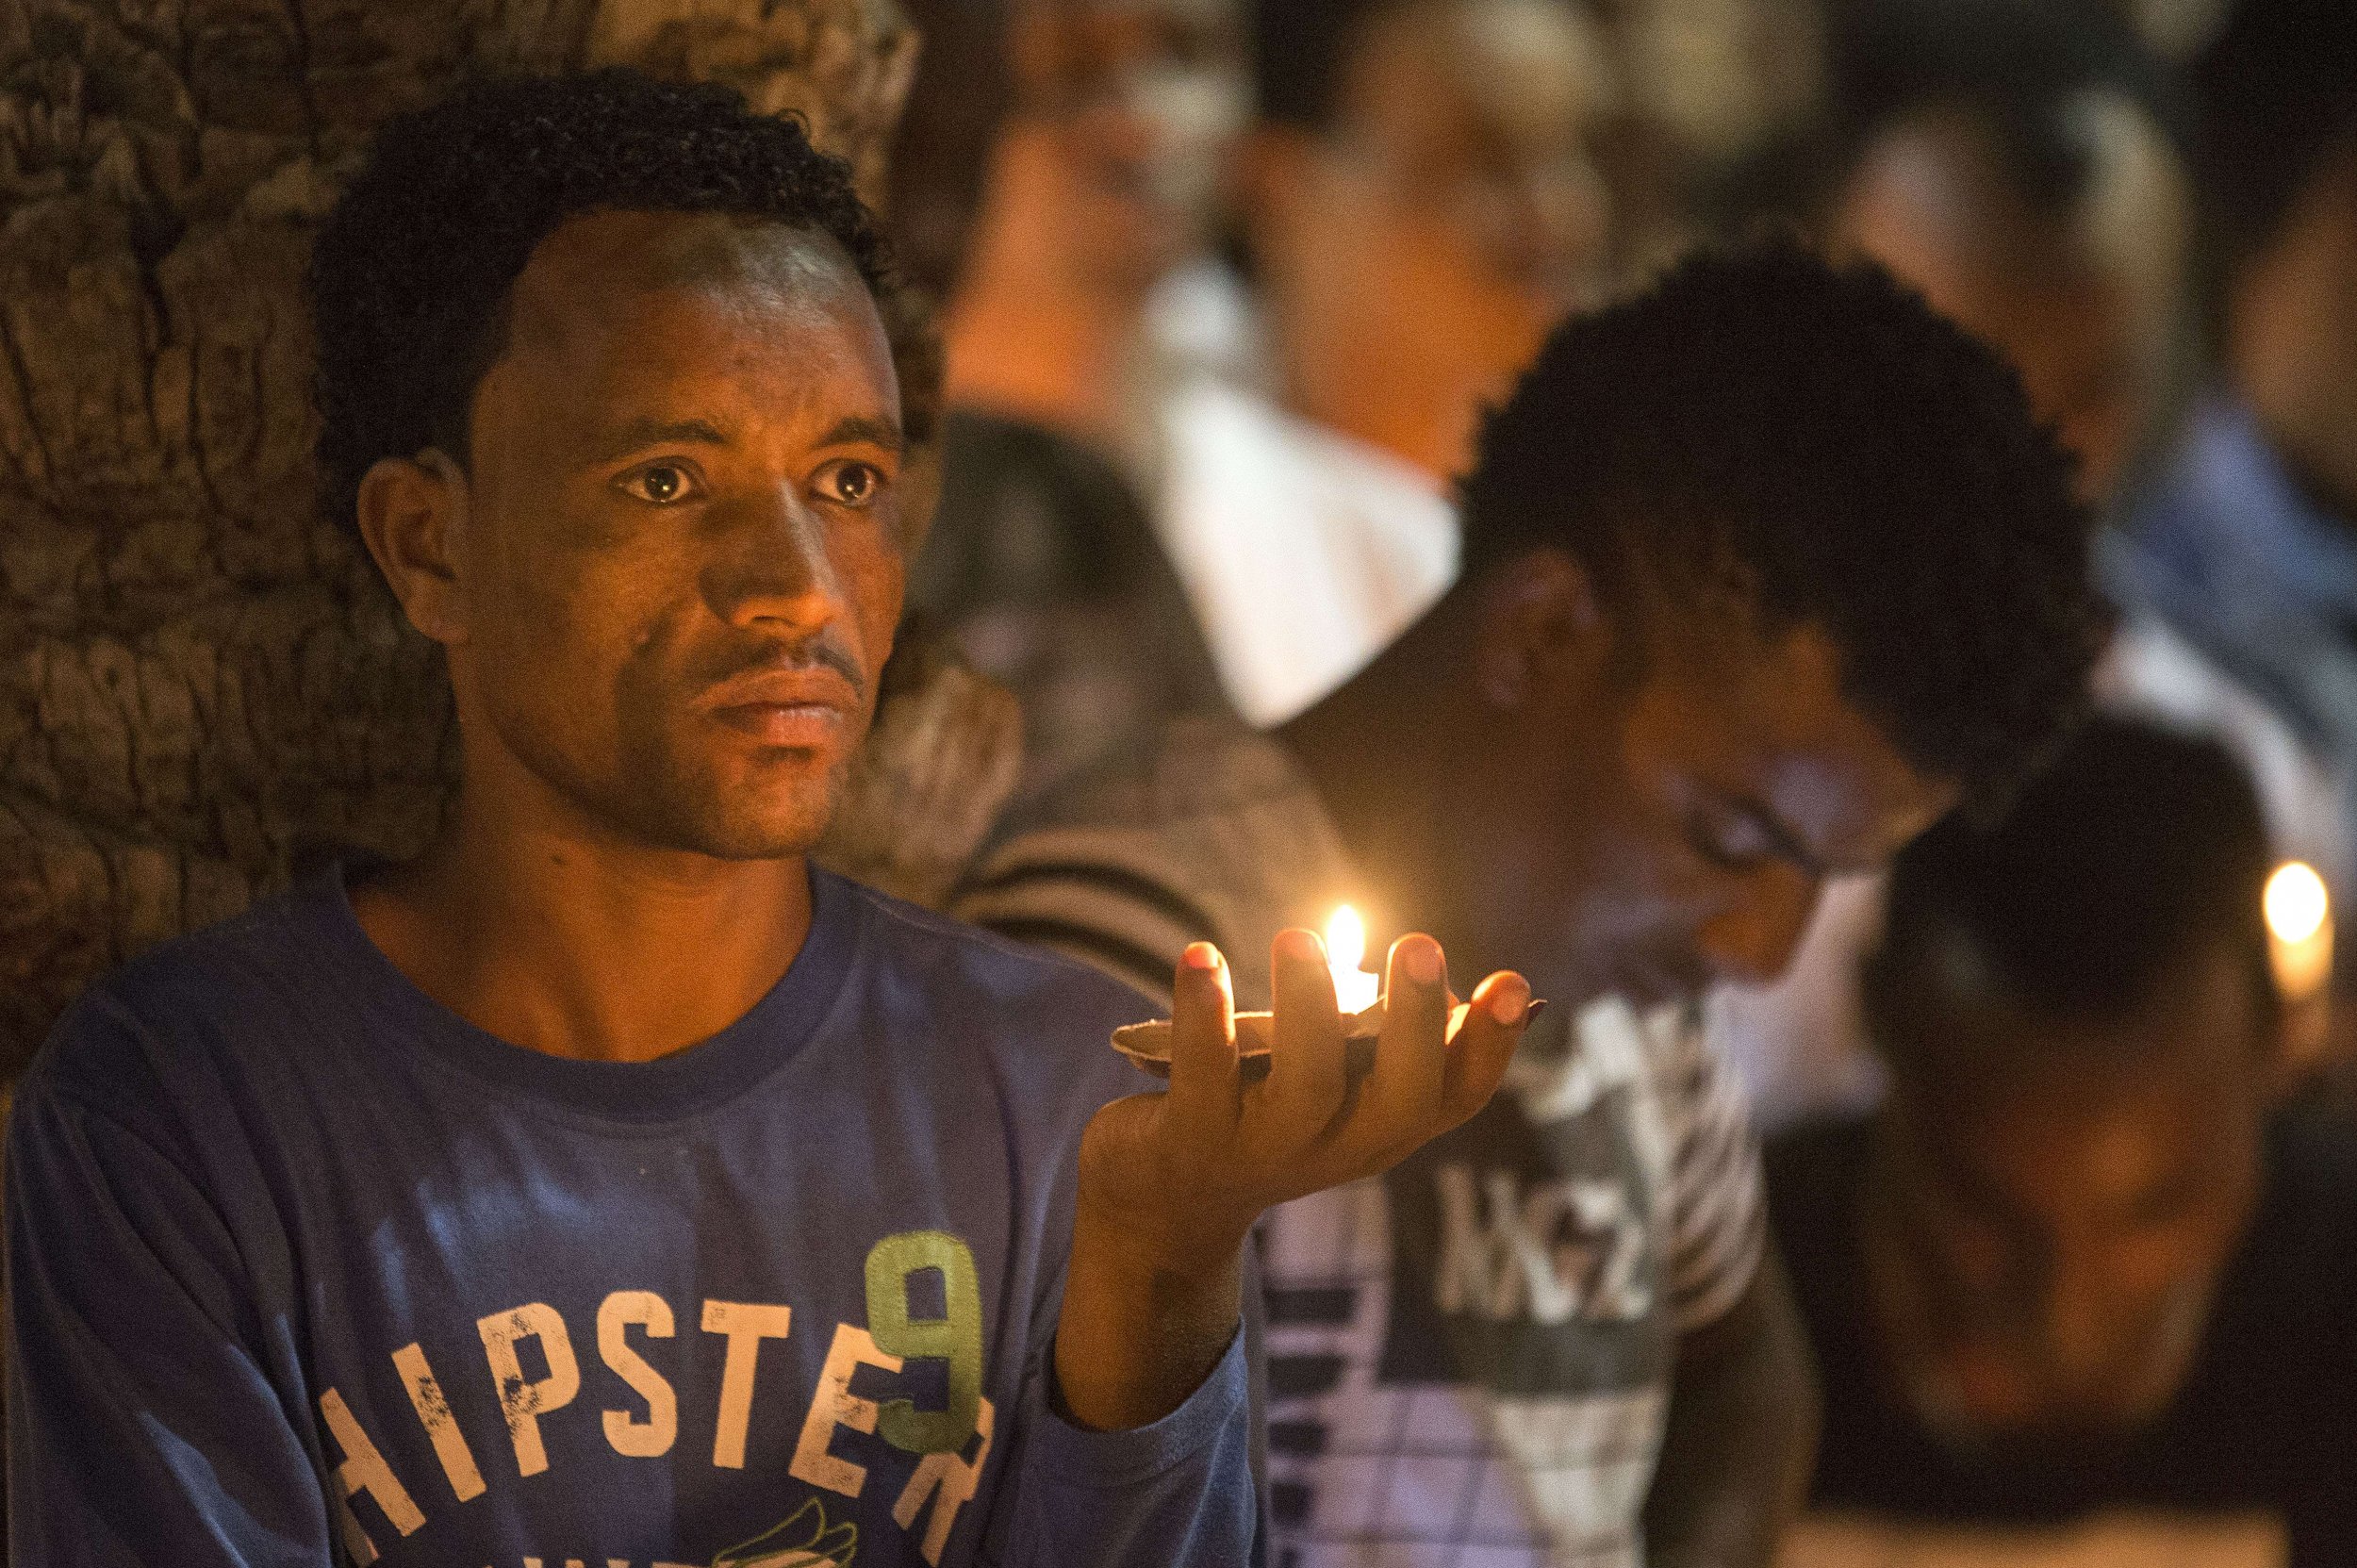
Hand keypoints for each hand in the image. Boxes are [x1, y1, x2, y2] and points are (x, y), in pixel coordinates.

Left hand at [1053, 929, 1528, 1429]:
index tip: (1512, 983)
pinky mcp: (1191, 1142)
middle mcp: (1338, 1149)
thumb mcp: (1330, 1086)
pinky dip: (1202, 1014)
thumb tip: (1429, 978)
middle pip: (1398, 1100)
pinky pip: (1202, 1076)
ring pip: (1305, 1088)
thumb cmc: (1263, 1113)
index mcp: (1384, 1128)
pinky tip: (1202, 957)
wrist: (1163, 1205)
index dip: (1492, 1045)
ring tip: (1299, 937)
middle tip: (1421, 943)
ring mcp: (1266, 1151)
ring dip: (1307, 1007)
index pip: (1456, 1096)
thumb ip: (1373, 1039)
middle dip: (1415, 1023)